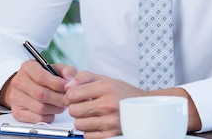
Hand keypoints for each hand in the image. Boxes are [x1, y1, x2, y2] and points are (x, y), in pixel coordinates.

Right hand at [0, 60, 76, 123]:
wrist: (26, 86)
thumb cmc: (43, 77)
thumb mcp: (55, 68)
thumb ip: (66, 71)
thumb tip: (71, 80)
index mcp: (27, 67)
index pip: (41, 77)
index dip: (57, 84)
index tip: (67, 87)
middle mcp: (18, 82)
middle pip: (41, 94)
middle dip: (59, 98)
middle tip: (66, 99)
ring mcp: (15, 98)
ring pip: (40, 108)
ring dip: (55, 109)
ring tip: (60, 104)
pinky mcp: (17, 112)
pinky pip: (37, 119)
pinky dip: (49, 117)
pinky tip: (51, 111)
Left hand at [63, 72, 201, 137]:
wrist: (144, 107)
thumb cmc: (122, 93)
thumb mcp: (104, 79)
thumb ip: (83, 78)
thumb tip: (67, 86)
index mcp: (105, 88)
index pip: (72, 94)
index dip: (69, 96)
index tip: (74, 97)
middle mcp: (108, 104)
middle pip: (74, 111)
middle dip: (75, 108)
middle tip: (83, 106)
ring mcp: (110, 121)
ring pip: (79, 125)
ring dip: (82, 120)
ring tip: (92, 114)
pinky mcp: (111, 134)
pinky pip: (87, 136)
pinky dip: (89, 131)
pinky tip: (97, 123)